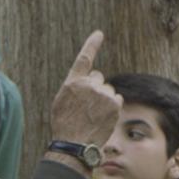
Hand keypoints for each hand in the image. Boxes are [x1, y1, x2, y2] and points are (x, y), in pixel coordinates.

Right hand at [48, 31, 121, 147]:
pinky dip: (112, 106)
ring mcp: (102, 93)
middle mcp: (88, 84)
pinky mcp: (114, 103)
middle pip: (98, 78)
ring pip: (107, 90)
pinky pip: (116, 99)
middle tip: (87, 107)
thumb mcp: (61, 102)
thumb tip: (88, 81)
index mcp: (73, 82)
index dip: (92, 44)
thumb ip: (74, 88)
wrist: (75, 144)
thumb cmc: (65, 126)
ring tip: (93, 116)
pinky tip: (102, 118)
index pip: (84, 58)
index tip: (99, 34)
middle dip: (95, 88)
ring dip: (103, 99)